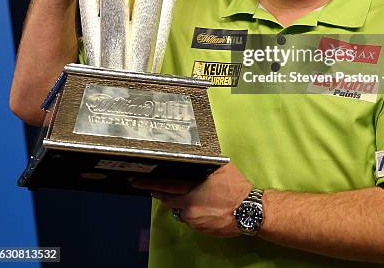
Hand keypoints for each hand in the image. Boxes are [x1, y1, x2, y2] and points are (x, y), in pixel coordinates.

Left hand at [132, 163, 251, 236]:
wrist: (248, 210)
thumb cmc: (236, 187)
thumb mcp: (221, 167)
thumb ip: (206, 163)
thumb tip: (199, 155)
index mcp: (192, 186)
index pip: (164, 184)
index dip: (148, 183)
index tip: (135, 181)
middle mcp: (188, 203)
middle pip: (167, 198)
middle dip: (160, 192)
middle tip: (154, 187)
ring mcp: (192, 217)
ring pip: (178, 208)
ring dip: (181, 202)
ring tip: (194, 195)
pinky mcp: (198, 228)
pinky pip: (189, 218)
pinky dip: (191, 211)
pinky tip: (203, 205)